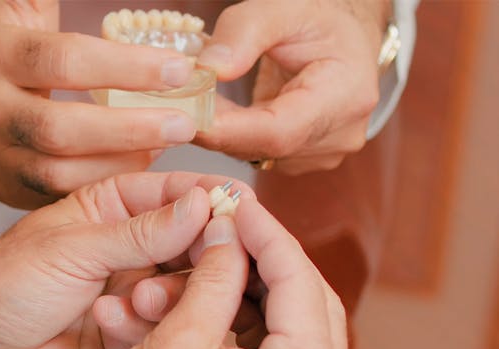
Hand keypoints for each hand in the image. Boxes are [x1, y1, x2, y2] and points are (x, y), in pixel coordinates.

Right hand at [0, 0, 197, 207]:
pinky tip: (137, 167)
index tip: (179, 70)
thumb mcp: (17, 5)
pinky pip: (59, 196)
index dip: (124, 67)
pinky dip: (102, 186)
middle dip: (129, 129)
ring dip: (120, 164)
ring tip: (166, 146)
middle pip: (60, 129)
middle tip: (185, 124)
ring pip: (59, 174)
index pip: (62, 61)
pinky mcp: (6, 190)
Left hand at [0, 172, 237, 348]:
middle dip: (204, 253)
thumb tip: (204, 205)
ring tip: (146, 302)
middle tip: (216, 262)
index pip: (174, 193)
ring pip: (189, 292)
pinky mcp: (133, 344)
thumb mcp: (71, 249)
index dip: (211, 197)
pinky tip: (123, 328)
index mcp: (109, 212)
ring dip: (177, 295)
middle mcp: (128, 254)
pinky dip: (158, 332)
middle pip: (194, 244)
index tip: (244, 207)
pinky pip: (170, 335)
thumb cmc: (2, 290)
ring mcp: (134, 299)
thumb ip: (140, 232)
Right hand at [83, 197, 357, 348]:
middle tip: (221, 230)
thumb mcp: (174, 344)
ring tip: (189, 279)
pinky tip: (203, 311)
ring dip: (243, 299)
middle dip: (258, 263)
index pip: (300, 283)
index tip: (237, 202)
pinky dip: (243, 333)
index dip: (266, 234)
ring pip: (290, 332)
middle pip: (306, 305)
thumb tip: (229, 230)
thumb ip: (213, 278)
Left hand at [195, 0, 388, 173]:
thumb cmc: (318, 18)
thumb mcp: (282, 8)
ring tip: (200, 100)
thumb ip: (243, 32)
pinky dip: (233, 135)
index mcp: (345, 96)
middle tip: (179, 105)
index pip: (279, 131)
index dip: (230, 131)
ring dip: (222, 131)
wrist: (343, 36)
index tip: (188, 120)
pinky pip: (258, 153)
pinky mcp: (304, 158)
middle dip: (217, 128)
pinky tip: (220, 111)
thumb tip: (209, 70)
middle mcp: (339, 134)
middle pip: (264, 147)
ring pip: (256, 154)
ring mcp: (323, 153)